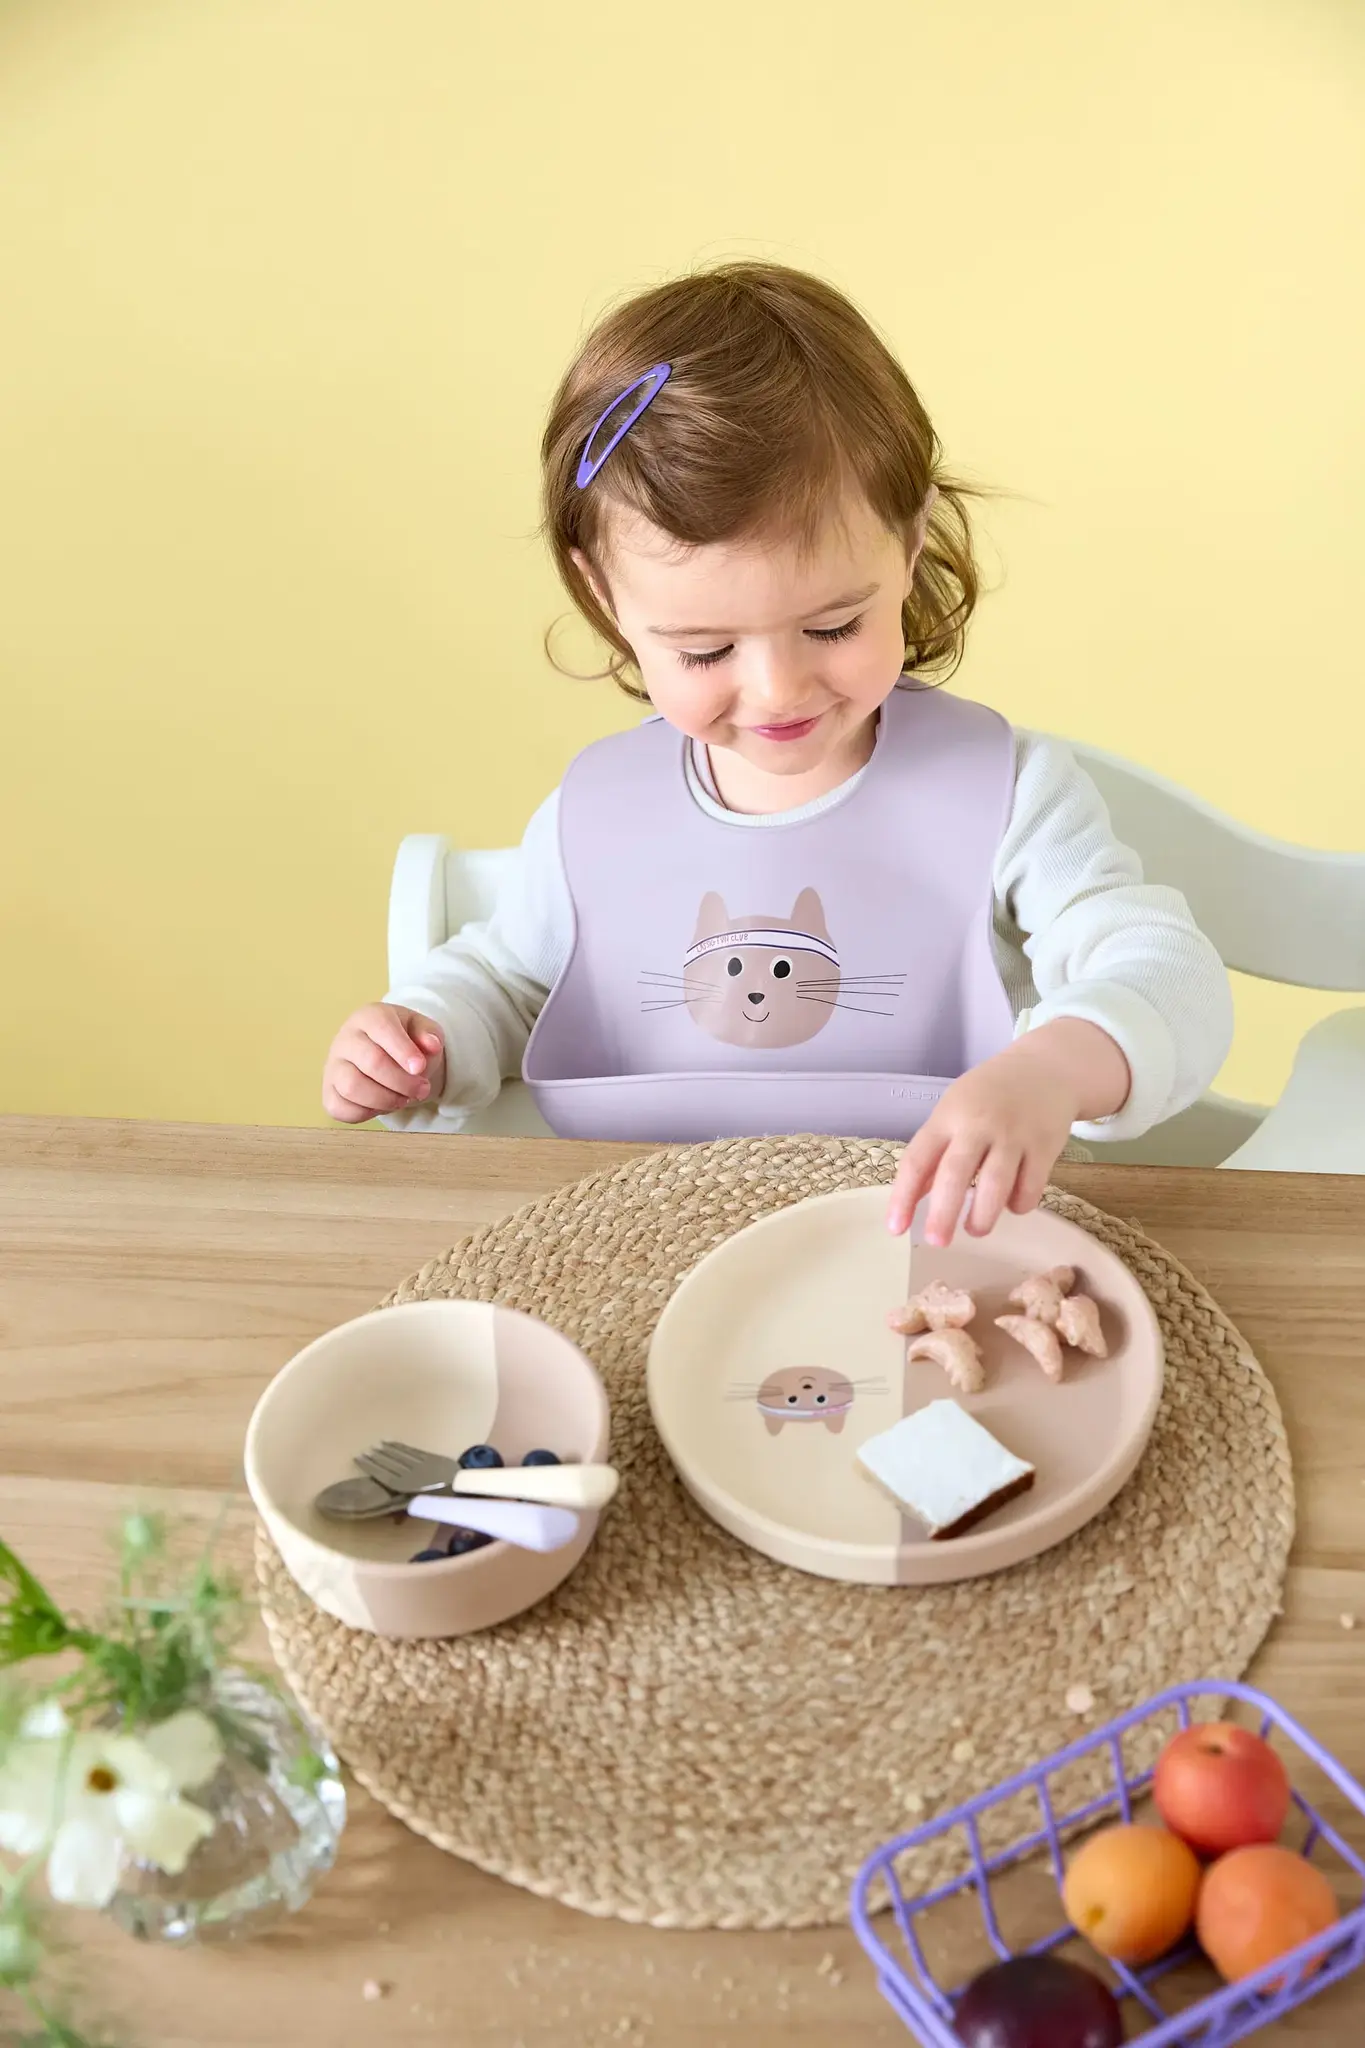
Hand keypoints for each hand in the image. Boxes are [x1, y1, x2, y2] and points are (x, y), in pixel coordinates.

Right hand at [322, 1004, 445, 1124]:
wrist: (384, 1054)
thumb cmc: (404, 1040)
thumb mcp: (422, 1030)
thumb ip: (430, 1033)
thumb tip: (432, 1045)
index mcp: (369, 1017)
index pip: (381, 1027)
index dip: (403, 1050)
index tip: (420, 1068)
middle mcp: (345, 1039)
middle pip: (371, 1061)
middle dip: (403, 1081)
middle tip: (422, 1090)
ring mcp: (333, 1066)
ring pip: (352, 1087)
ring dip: (386, 1099)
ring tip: (404, 1099)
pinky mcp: (328, 1092)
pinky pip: (341, 1109)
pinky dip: (367, 1113)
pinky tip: (384, 1105)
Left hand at [886, 1019, 1129, 1245]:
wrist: (1046, 1068)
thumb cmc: (989, 1094)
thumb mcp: (954, 1110)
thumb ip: (936, 1151)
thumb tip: (915, 1195)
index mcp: (948, 1117)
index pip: (917, 1160)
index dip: (903, 1197)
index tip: (895, 1228)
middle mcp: (978, 1125)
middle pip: (955, 1174)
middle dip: (943, 1214)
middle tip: (937, 1241)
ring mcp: (1013, 1135)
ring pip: (996, 1185)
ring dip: (983, 1216)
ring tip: (975, 1229)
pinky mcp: (1045, 1146)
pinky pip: (1030, 1187)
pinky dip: (1019, 1204)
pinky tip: (1011, 1204)